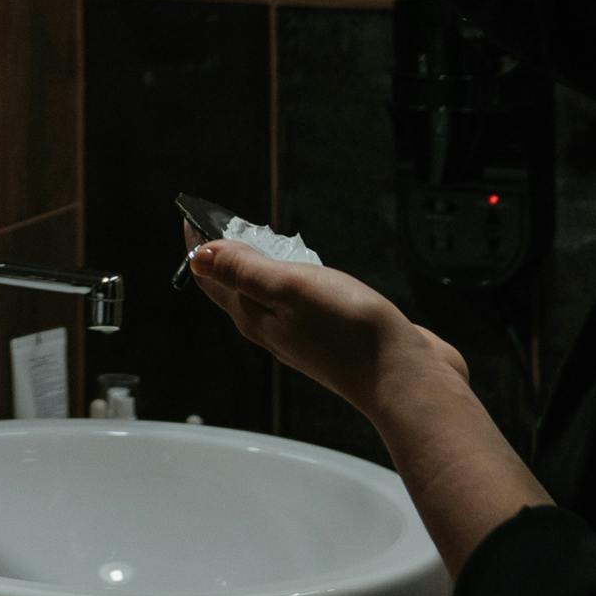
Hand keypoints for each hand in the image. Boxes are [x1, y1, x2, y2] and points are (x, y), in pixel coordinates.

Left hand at [185, 233, 464, 418]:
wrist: (403, 378)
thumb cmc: (349, 333)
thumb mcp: (290, 289)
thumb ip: (245, 271)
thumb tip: (200, 256)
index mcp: (254, 317)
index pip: (212, 279)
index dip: (199, 247)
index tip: (192, 217)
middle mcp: (272, 329)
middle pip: (234, 289)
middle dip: (222, 257)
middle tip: (218, 225)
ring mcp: (302, 334)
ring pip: (266, 297)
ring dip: (256, 269)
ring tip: (254, 243)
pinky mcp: (331, 335)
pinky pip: (299, 304)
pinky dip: (291, 282)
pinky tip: (304, 274)